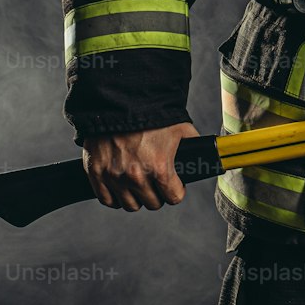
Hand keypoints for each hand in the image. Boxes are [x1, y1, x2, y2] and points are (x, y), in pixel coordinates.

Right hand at [81, 121, 200, 211]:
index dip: (176, 190)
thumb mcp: (180, 128)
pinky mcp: (97, 174)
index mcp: (159, 167)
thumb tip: (208, 155)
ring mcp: (115, 176)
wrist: (120, 99)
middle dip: (158, 194)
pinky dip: (115, 196)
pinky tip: (121, 186)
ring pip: (130, 205)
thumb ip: (193, 146)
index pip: (173, 197)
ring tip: (139, 184)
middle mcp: (136, 176)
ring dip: (137, 197)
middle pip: (152, 203)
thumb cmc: (152, 113)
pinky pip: (107, 200)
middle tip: (157, 182)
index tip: (174, 186)